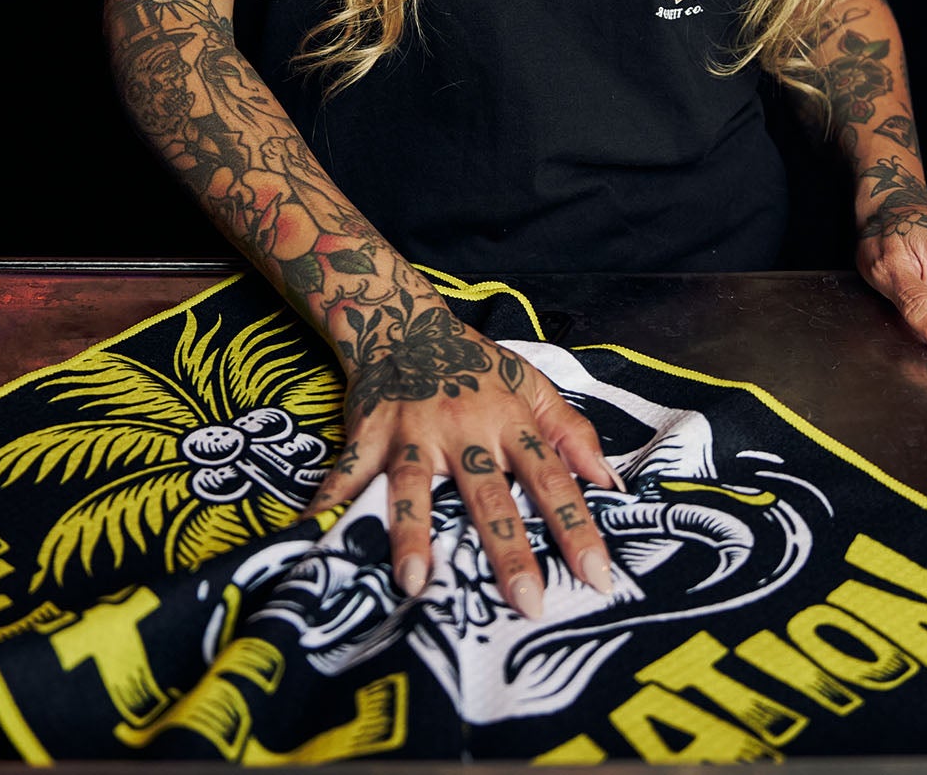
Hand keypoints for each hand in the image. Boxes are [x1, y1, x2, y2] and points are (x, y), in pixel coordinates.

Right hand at [302, 289, 621, 617]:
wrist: (403, 323)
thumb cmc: (474, 365)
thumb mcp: (531, 384)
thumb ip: (571, 431)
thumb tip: (611, 482)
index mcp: (509, 420)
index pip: (551, 479)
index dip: (576, 528)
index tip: (597, 578)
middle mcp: (462, 429)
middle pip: (488, 494)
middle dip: (507, 550)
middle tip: (526, 602)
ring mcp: (411, 432)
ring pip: (413, 486)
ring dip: (412, 533)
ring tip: (416, 582)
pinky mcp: (369, 433)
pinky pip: (347, 472)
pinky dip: (329, 501)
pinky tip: (315, 534)